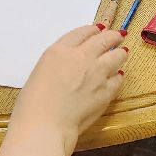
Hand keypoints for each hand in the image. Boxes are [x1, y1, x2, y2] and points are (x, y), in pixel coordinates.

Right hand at [4, 25, 127, 155]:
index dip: (92, 29)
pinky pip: (117, 79)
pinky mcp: (106, 92)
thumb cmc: (32, 106)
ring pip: (116, 56)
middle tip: (117, 36)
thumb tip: (68, 68)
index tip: (98, 28)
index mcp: (59, 51)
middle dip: (112, 36)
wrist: (45, 127)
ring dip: (120, 52)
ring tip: (123, 52)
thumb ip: (57, 65)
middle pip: (103, 39)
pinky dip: (118, 76)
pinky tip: (119, 76)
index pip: (81, 33)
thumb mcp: (39, 73)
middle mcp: (81, 57)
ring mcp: (96, 74)